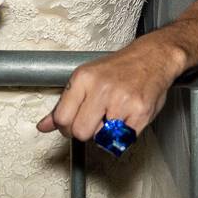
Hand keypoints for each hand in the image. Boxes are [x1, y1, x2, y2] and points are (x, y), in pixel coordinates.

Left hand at [37, 36, 183, 140]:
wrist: (153, 57)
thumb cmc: (120, 68)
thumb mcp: (87, 78)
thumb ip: (65, 103)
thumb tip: (44, 125)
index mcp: (84, 78)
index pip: (62, 118)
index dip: (66, 127)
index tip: (74, 123)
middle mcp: (102, 88)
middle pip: (80, 132)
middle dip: (86, 132)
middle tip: (95, 122)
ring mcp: (122, 101)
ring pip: (101, 138)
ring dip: (106, 133)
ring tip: (113, 115)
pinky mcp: (140, 112)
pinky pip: (123, 140)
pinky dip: (124, 135)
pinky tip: (126, 118)